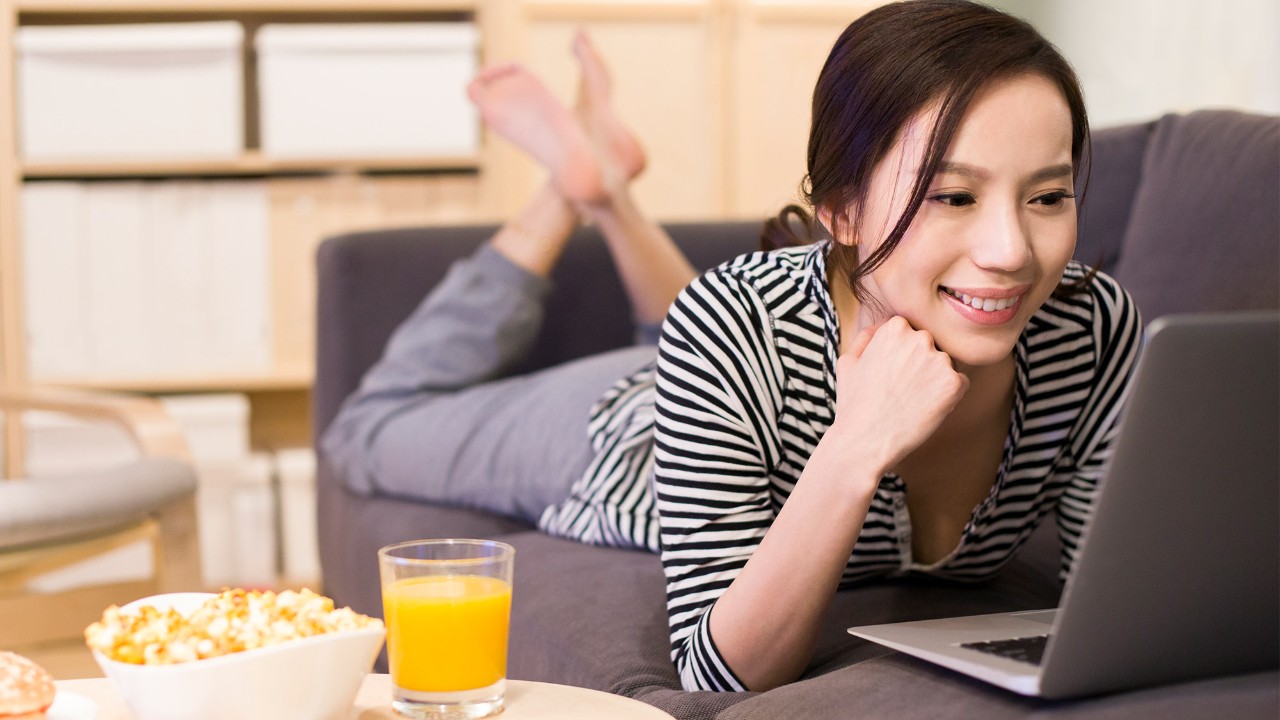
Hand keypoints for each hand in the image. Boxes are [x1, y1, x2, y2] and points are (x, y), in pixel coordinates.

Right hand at [832, 316, 968, 472]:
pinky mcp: (954, 383)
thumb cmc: (854, 404)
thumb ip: (867, 337)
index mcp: (895, 327)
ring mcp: (940, 360)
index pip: (911, 333)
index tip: (892, 375)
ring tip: (912, 402)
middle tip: (902, 390)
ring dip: (935, 380)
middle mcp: (920, 338)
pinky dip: (948, 397)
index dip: (903, 356)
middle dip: (921, 364)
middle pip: (931, 347)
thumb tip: (883, 325)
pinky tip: (926, 409)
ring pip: (946, 365)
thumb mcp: (848, 362)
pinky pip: (960, 384)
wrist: (865, 441)